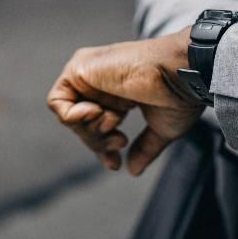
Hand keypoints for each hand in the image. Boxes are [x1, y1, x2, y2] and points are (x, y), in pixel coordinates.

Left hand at [47, 28, 203, 175]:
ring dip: (90, 129)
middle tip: (120, 141)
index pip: (96, 125)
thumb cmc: (178, 95)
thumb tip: (132, 170)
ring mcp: (89, 74)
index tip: (115, 164)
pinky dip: (73, 116)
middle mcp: (102, 82)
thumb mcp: (161, 128)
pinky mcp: (79, 68)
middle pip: (81, 125)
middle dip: (98, 142)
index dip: (102, 148)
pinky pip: (57, 102)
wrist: (180, 74)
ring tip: (113, 122)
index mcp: (120, 94)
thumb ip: (144, 148)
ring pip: (69, 116)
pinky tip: (96, 113)